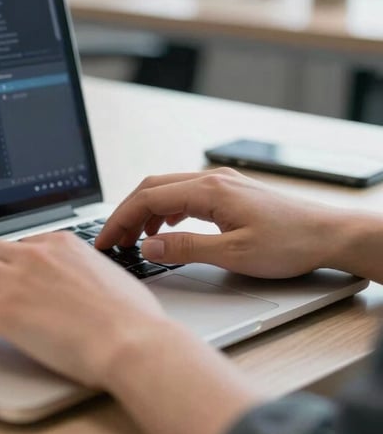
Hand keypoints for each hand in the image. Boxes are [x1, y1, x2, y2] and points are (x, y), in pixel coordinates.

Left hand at [0, 228, 261, 433]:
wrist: (131, 341)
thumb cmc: (133, 320)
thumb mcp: (111, 277)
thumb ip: (87, 272)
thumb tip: (86, 283)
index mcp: (61, 244)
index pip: (16, 245)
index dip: (1, 263)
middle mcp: (35, 254)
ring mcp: (17, 278)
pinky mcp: (3, 308)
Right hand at [95, 167, 345, 278]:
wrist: (329, 234)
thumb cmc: (289, 244)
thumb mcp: (234, 254)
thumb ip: (186, 248)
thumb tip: (147, 246)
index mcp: (208, 190)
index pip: (147, 198)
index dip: (119, 219)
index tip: (105, 240)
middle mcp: (210, 180)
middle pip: (152, 188)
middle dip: (125, 213)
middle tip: (111, 240)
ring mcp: (219, 184)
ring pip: (166, 190)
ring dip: (144, 212)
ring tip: (133, 239)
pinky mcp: (227, 193)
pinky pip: (183, 195)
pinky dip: (165, 211)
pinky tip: (165, 230)